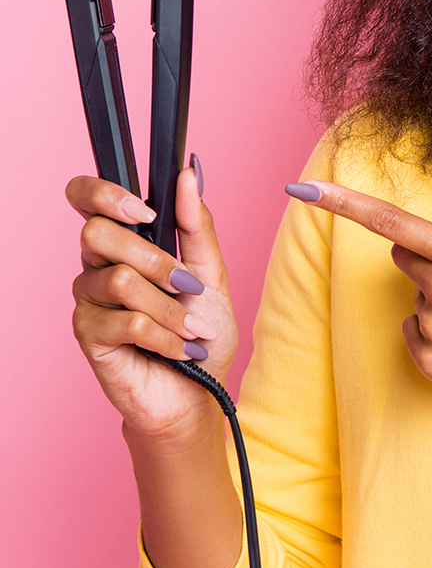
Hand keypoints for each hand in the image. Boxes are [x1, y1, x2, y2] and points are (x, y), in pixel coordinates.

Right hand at [67, 164, 238, 442]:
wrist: (198, 392)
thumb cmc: (201, 332)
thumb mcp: (210, 273)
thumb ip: (197, 225)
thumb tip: (188, 175)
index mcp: (123, 243)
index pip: (85, 197)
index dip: (103, 193)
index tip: (146, 212)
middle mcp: (97, 265)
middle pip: (98, 233)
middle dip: (155, 261)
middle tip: (188, 285)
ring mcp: (88, 300)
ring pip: (120, 280)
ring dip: (170, 308)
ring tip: (193, 329)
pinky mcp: (89, 335)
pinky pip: (127, 322)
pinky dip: (165, 336)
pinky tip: (180, 350)